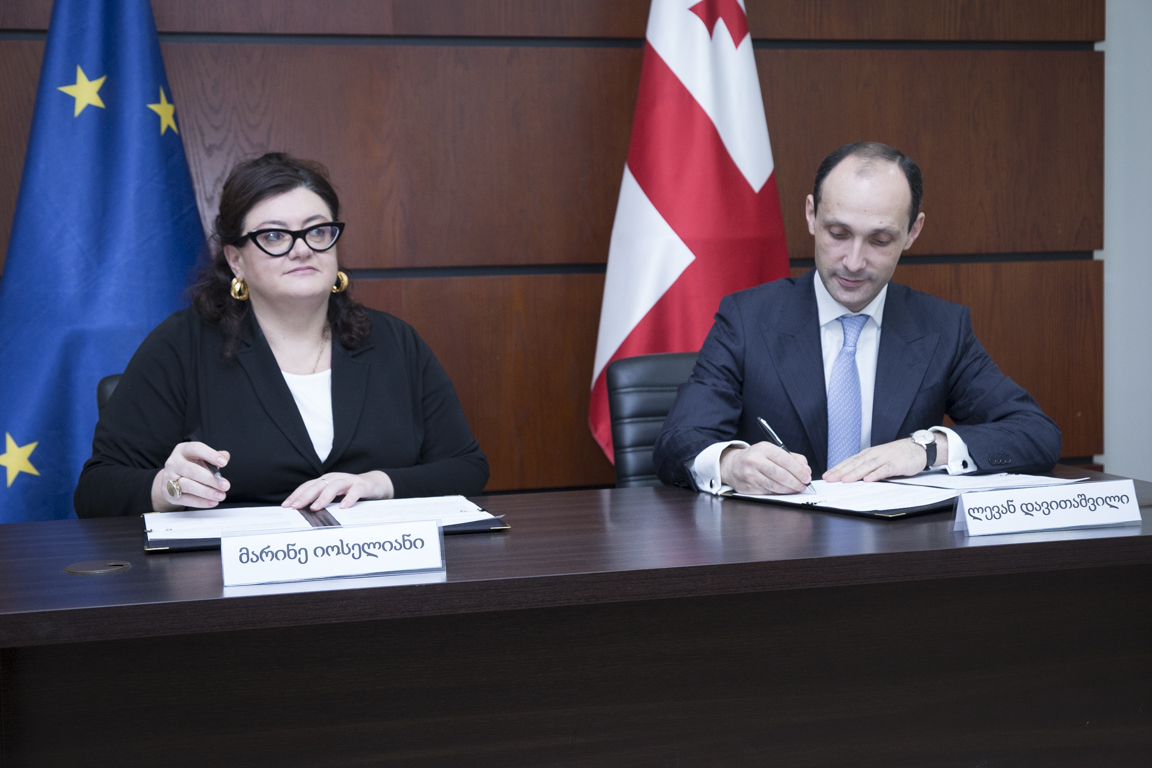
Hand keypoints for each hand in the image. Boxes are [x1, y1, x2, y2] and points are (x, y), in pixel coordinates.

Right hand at [150, 443, 230, 511]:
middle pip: (192, 471)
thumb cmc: (191, 465)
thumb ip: (214, 456)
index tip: (224, 463)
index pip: (196, 449)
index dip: (210, 455)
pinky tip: (213, 502)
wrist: (170, 478)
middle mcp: (174, 463)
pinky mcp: (169, 494)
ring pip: (188, 486)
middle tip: (225, 485)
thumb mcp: (201, 457)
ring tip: (220, 495)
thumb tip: (225, 456)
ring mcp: (169, 478)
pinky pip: (186, 499)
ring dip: (207, 492)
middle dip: (211, 479)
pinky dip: (201, 502)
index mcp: (183, 450)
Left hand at [282, 470, 394, 510]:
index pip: (308, 486)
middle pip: (318, 485)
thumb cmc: (351, 491)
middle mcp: (335, 478)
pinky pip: (355, 491)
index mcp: (326, 480)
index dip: (297, 495)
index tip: (286, 506)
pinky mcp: (362, 485)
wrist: (375, 484)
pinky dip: (349, 498)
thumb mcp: (334, 495)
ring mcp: (349, 481)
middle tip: (296, 507)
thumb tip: (302, 513)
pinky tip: (343, 507)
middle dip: (306, 496)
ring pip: (334, 486)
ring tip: (316, 507)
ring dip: (324, 497)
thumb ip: (321, 500)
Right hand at [719, 442, 811, 493]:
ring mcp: (750, 475)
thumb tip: (806, 469)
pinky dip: (779, 493)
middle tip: (804, 485)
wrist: (733, 465)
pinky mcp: (748, 487)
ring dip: (789, 489)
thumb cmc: (756, 458)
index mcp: (763, 448)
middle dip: (796, 482)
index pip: (785, 460)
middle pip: (781, 474)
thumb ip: (792, 458)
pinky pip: (768, 492)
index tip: (807, 476)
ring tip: (797, 489)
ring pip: (775, 485)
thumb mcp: (772, 451)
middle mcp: (755, 460)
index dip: (798, 470)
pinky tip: (785, 491)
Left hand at [823, 433, 946, 482]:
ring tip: (845, 480)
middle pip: (855, 464)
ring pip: (867, 466)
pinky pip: (885, 470)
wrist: (916, 448)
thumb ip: (865, 467)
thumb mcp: (878, 459)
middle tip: (830, 479)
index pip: (849, 462)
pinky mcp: (896, 464)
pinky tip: (869, 479)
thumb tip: (849, 477)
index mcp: (867, 454)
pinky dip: (876, 474)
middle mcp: (874, 455)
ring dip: (856, 473)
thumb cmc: (896, 455)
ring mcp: (885, 458)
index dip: (837, 469)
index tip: (826, 476)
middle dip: (841, 471)